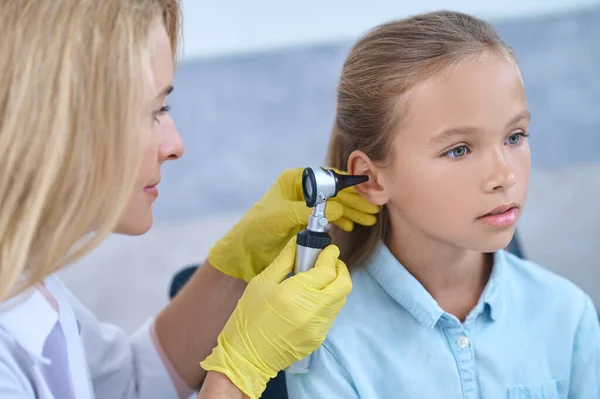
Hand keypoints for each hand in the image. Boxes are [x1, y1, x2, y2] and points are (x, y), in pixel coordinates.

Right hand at [200, 237, 351, 398]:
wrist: (246, 356)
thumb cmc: (249, 317)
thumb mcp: (262, 283)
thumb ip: (285, 260)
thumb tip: (299, 241)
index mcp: (295, 293)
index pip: (328, 270)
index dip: (331, 256)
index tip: (328, 249)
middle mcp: (312, 311)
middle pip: (344, 284)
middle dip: (340, 269)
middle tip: (328, 263)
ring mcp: (318, 327)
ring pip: (341, 299)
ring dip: (335, 285)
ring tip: (319, 281)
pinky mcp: (319, 339)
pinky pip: (332, 314)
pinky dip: (328, 302)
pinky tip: (312, 300)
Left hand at [208, 167, 378, 281]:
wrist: (245, 251)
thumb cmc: (256, 229)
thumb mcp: (280, 217)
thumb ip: (308, 211)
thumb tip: (338, 207)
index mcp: (294, 180)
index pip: (326, 178)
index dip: (348, 183)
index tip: (367, 189)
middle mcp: (302, 191)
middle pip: (335, 192)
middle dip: (355, 200)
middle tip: (373, 209)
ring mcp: (306, 206)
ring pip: (336, 205)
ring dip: (352, 212)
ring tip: (369, 219)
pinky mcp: (307, 221)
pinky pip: (330, 218)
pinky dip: (342, 221)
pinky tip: (352, 226)